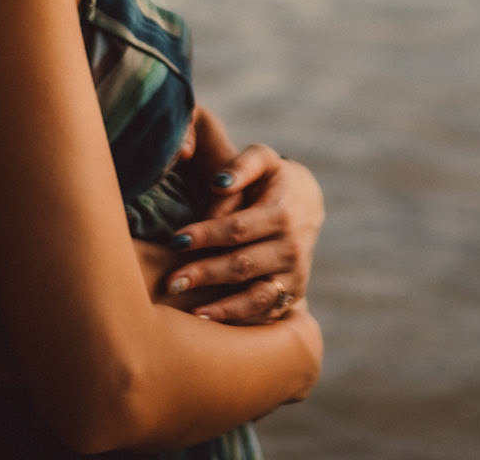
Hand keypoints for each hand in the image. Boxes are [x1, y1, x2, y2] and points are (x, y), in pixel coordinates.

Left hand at [159, 106, 324, 325]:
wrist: (308, 204)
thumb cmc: (273, 179)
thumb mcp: (262, 159)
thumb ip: (242, 165)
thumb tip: (218, 182)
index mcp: (282, 213)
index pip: (238, 229)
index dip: (206, 235)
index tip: (176, 241)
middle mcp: (291, 248)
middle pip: (242, 266)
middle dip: (205, 274)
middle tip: (171, 282)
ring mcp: (294, 275)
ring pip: (257, 298)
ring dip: (224, 309)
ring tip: (192, 313)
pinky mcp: (293, 295)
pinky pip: (265, 313)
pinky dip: (239, 320)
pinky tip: (212, 320)